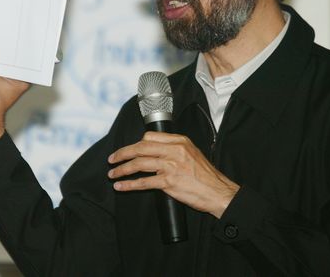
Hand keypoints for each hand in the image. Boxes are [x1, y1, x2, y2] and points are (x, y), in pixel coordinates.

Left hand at [107, 131, 239, 218]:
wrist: (218, 192)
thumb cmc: (205, 175)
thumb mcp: (192, 153)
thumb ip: (174, 149)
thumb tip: (153, 151)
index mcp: (180, 141)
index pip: (150, 137)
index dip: (135, 144)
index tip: (127, 150)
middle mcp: (174, 151)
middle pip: (140, 148)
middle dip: (122, 154)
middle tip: (111, 160)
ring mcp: (171, 166)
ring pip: (139, 164)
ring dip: (122, 170)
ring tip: (113, 175)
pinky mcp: (169, 182)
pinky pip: (143, 182)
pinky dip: (129, 185)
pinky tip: (121, 186)